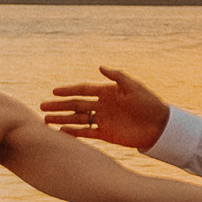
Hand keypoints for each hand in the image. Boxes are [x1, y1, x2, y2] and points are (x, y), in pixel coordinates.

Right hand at [40, 64, 169, 152]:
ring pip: (78, 119)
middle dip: (59, 106)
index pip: (83, 90)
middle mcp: (102, 105)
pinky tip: (61, 132)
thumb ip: (117, 77)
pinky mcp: (106, 134)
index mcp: (107, 92)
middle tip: (42, 107)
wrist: (159, 126)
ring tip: (46, 120)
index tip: (53, 92)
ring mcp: (103, 120)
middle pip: (76, 105)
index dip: (68, 91)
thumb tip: (100, 67)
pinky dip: (74, 133)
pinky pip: (86, 133)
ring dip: (62, 120)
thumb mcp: (134, 87)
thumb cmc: (149, 103)